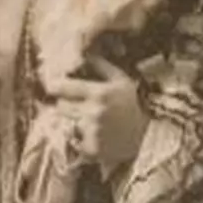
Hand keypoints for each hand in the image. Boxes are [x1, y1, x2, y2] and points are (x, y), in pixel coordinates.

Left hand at [47, 54, 147, 175]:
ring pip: (66, 122)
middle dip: (66, 103)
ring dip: (72, 119)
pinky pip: (74, 140)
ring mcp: (91, 133)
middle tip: (77, 104)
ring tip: (88, 119)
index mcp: (99, 93)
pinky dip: (79, 137)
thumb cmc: (134, 104)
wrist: (148, 136)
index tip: (53, 86)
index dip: (54, 86)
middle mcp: (93, 113)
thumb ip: (101, 66)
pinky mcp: (91, 149)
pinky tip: (93, 133)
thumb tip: (84, 54)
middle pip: (61, 106)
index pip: (61, 87)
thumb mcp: (122, 80)